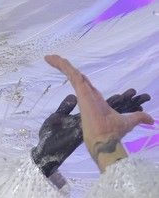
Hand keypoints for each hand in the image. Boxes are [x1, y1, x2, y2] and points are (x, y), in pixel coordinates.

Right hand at [45, 55, 153, 170]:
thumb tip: (151, 120)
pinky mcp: (81, 93)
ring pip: (71, 74)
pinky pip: (73, 76)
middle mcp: (86, 95)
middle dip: (64, 67)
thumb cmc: (114, 132)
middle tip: (52, 59)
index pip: (83, 83)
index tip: (67, 69)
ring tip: (49, 57)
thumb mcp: (130, 120)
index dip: (76, 75)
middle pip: (74, 76)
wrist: (107, 140)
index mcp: (94, 99)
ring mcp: (82, 94)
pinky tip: (56, 60)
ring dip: (61, 64)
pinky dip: (64, 68)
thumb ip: (139, 117)